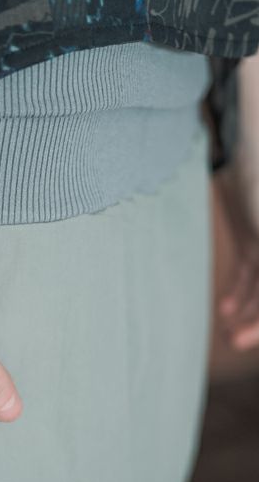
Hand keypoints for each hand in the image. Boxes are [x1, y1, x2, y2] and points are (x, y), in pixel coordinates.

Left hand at [215, 150, 258, 350]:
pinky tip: (226, 311)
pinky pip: (250, 273)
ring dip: (249, 312)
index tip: (247, 337)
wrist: (248, 140)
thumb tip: (249, 303)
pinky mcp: (254, 237)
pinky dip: (239, 292)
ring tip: (230, 334)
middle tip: (236, 341)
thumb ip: (258, 267)